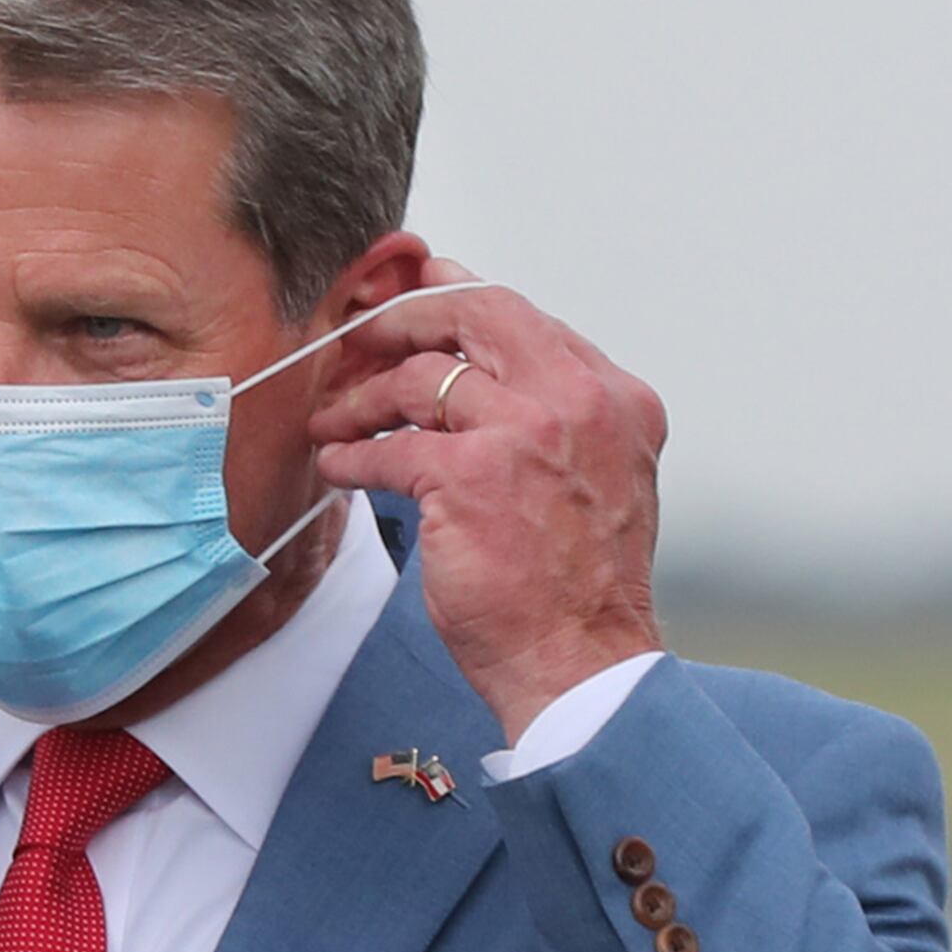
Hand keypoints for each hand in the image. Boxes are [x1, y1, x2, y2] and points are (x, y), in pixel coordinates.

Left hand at [305, 261, 666, 741]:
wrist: (583, 659)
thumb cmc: (580, 582)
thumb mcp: (598, 473)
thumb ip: (554, 415)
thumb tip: (481, 373)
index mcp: (615, 397)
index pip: (527, 316)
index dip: (459, 299)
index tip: (419, 293)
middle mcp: (578, 401)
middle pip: (476, 315)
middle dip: (405, 318)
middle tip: (361, 337)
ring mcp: (524, 433)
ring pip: (422, 378)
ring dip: (365, 398)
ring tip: (336, 420)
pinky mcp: (469, 476)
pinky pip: (388, 446)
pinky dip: (352, 455)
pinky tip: (338, 464)